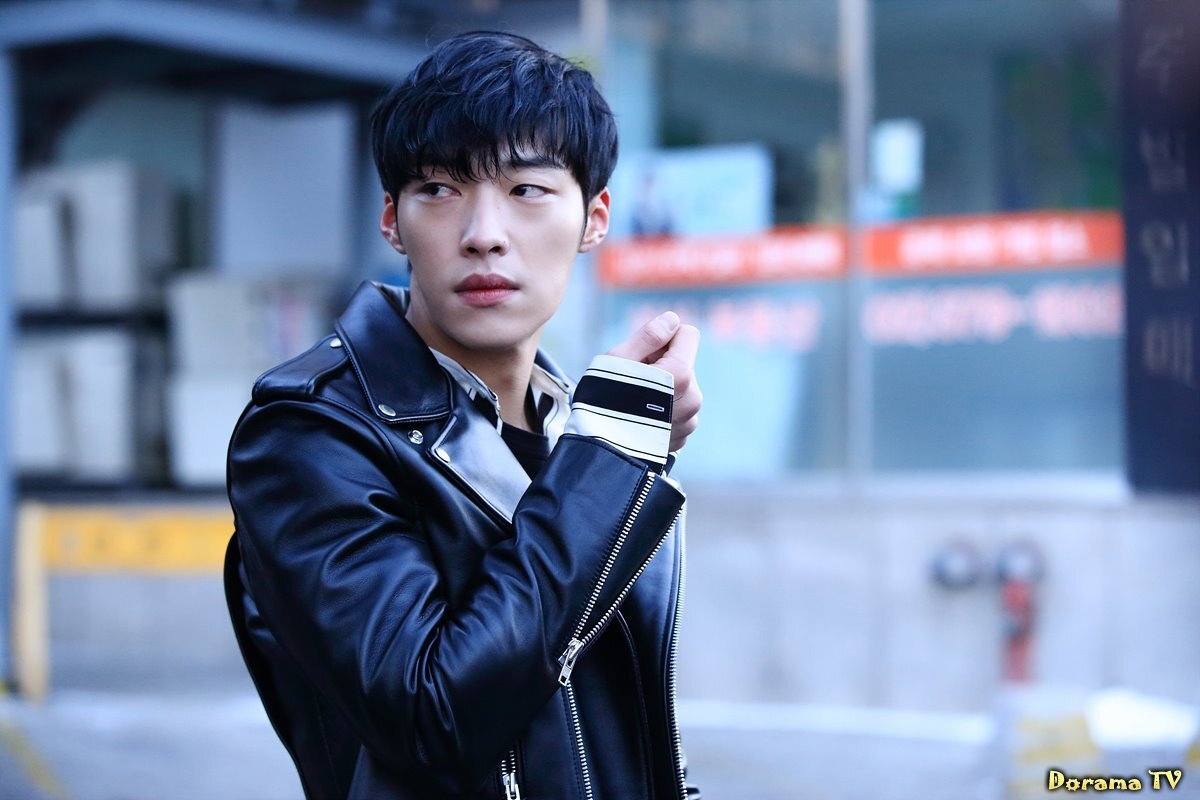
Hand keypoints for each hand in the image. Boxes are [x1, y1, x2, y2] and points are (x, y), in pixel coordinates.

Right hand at [608, 311, 701, 451]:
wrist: (598, 453)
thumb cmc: (602, 403)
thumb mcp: (618, 360)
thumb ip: (648, 336)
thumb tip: (672, 320)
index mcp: (681, 374)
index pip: (688, 334)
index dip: (662, 338)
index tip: (642, 353)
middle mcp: (693, 398)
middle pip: (683, 362)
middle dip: (661, 364)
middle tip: (632, 380)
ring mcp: (690, 421)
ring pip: (681, 387)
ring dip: (662, 389)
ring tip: (634, 402)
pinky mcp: (683, 437)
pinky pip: (678, 411)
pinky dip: (663, 411)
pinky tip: (639, 418)